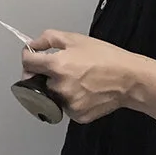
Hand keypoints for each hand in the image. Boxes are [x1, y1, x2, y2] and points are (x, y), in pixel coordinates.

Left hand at [20, 30, 138, 123]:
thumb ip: (48, 39)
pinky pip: (64, 107)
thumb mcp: (75, 38)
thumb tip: (31, 46)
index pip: (27, 63)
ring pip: (50, 96)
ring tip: (76, 79)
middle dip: (42, 74)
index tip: (32, 57)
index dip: (28, 57)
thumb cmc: (105, 57)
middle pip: (37, 81)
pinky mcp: (77, 115)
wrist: (129, 79)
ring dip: (55, 88)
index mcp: (57, 65)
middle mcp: (59, 86)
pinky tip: (83, 91)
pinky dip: (68, 99)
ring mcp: (68, 103)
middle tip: (59, 68)